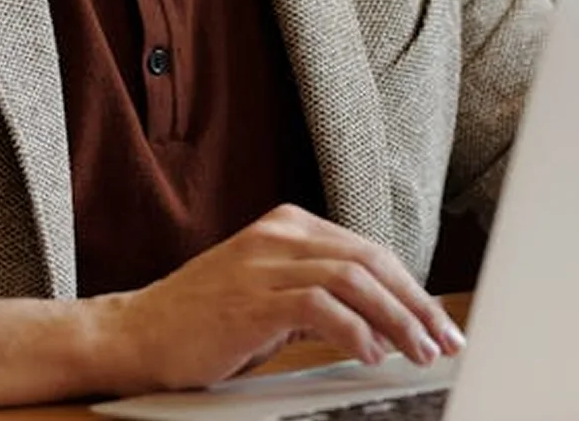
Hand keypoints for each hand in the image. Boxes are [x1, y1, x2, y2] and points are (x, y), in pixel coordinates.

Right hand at [93, 204, 465, 391]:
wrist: (134, 335)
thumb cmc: (202, 322)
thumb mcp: (270, 297)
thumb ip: (320, 297)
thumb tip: (385, 325)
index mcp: (288, 226)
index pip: (368, 252)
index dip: (410, 289)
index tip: (438, 323)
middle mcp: (279, 234)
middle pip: (371, 261)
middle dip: (415, 304)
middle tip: (444, 340)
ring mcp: (263, 263)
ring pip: (354, 280)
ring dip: (396, 319)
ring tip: (417, 352)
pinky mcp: (251, 298)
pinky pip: (320, 307)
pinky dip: (355, 331)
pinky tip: (372, 353)